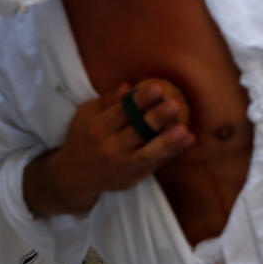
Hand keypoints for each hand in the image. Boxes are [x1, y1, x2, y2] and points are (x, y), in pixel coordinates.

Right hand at [48, 82, 194, 211]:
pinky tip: (189, 139)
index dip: (140, 100)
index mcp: (97, 128)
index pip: (122, 112)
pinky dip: (173, 152)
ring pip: (149, 152)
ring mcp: (123, 165)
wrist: (74, 177)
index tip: (158, 87)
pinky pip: (156, 163)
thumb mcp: (87, 116)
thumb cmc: (84, 138)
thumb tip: (127, 87)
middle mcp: (109, 148)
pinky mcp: (134, 177)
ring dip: (168, 141)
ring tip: (184, 128)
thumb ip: (107, 101)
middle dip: (157, 118)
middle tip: (175, 105)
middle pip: (137, 131)